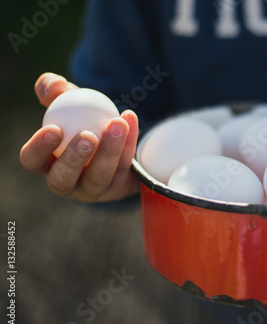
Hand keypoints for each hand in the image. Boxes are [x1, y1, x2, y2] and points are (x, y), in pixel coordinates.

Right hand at [20, 72, 139, 201]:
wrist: (116, 135)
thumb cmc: (82, 117)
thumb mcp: (68, 101)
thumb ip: (55, 89)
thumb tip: (56, 84)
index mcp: (45, 163)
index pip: (32, 161)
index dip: (39, 148)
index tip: (55, 128)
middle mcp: (66, 182)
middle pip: (63, 179)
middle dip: (74, 158)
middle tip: (88, 135)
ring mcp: (93, 190)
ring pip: (100, 177)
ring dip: (110, 150)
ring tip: (117, 124)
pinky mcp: (119, 189)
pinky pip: (125, 167)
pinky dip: (129, 142)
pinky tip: (130, 119)